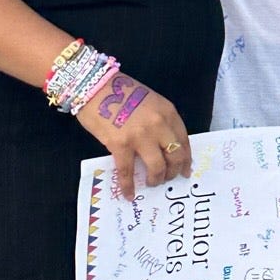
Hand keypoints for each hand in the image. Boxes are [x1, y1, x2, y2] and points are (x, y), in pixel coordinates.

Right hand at [77, 71, 190, 198]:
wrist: (94, 85)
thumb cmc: (119, 91)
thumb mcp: (149, 101)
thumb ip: (159, 120)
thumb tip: (163, 144)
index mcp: (168, 112)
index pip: (184, 141)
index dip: (185, 159)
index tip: (185, 170)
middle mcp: (159, 125)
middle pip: (175, 156)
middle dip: (173, 171)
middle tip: (168, 178)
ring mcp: (141, 136)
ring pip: (157, 167)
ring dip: (156, 179)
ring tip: (152, 183)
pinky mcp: (121, 145)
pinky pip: (128, 171)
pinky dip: (129, 186)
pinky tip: (129, 194)